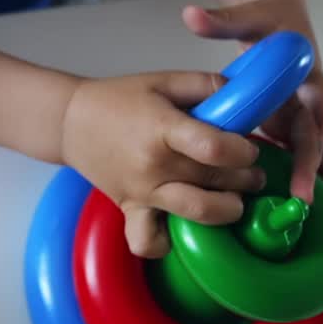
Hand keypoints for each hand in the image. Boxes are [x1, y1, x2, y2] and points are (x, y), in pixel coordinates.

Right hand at [59, 73, 266, 259]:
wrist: (70, 121)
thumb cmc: (118, 99)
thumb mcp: (163, 80)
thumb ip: (206, 85)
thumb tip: (246, 95)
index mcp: (161, 128)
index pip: (214, 148)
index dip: (243, 150)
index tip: (248, 147)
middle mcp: (153, 165)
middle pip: (215, 181)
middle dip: (247, 178)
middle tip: (252, 170)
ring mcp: (141, 192)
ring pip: (197, 214)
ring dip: (227, 210)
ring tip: (234, 199)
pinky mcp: (130, 210)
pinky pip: (150, 242)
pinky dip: (168, 243)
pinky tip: (182, 228)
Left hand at [181, 0, 322, 209]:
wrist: (279, 19)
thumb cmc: (266, 19)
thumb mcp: (247, 18)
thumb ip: (221, 20)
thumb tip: (191, 15)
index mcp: (304, 72)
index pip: (322, 97)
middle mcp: (308, 97)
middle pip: (317, 135)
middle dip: (316, 167)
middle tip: (307, 198)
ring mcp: (300, 113)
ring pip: (314, 152)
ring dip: (321, 182)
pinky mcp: (289, 124)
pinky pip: (299, 155)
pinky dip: (304, 179)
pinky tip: (301, 208)